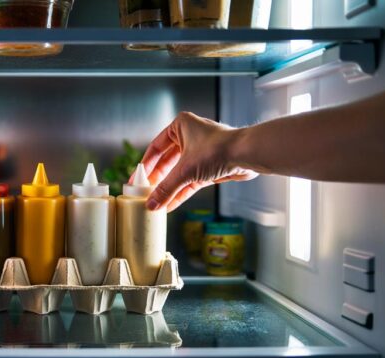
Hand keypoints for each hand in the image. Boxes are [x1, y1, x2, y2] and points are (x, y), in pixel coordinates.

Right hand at [141, 112, 258, 211]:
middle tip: (144, 193)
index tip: (136, 180)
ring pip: (179, 173)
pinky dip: (180, 192)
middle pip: (166, 162)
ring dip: (169, 189)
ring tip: (156, 203)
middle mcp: (190, 137)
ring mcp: (200, 153)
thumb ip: (166, 188)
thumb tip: (151, 203)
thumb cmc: (218, 149)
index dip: (145, 166)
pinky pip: (190, 182)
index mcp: (180, 126)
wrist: (247, 154)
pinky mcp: (209, 168)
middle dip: (157, 180)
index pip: (156, 148)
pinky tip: (170, 205)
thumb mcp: (185, 170)